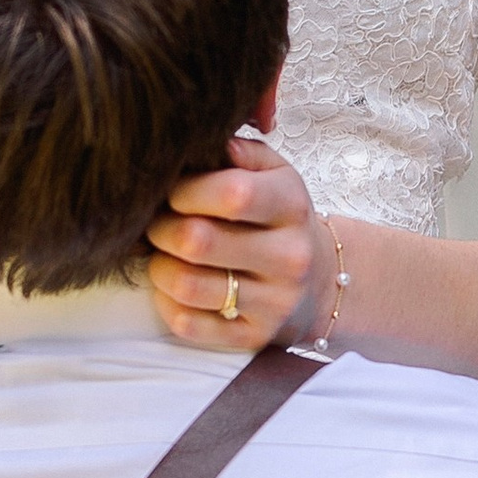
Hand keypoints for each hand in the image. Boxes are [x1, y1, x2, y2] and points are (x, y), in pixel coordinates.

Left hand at [147, 131, 325, 351]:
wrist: (320, 282)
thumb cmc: (279, 218)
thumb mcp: (274, 174)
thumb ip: (237, 151)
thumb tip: (198, 140)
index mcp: (292, 206)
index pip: (232, 193)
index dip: (186, 190)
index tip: (173, 193)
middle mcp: (289, 257)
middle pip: (198, 240)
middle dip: (161, 229)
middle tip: (157, 224)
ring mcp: (274, 303)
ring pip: (186, 285)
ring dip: (158, 267)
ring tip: (163, 255)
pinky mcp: (253, 338)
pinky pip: (188, 324)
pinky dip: (166, 303)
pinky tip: (173, 287)